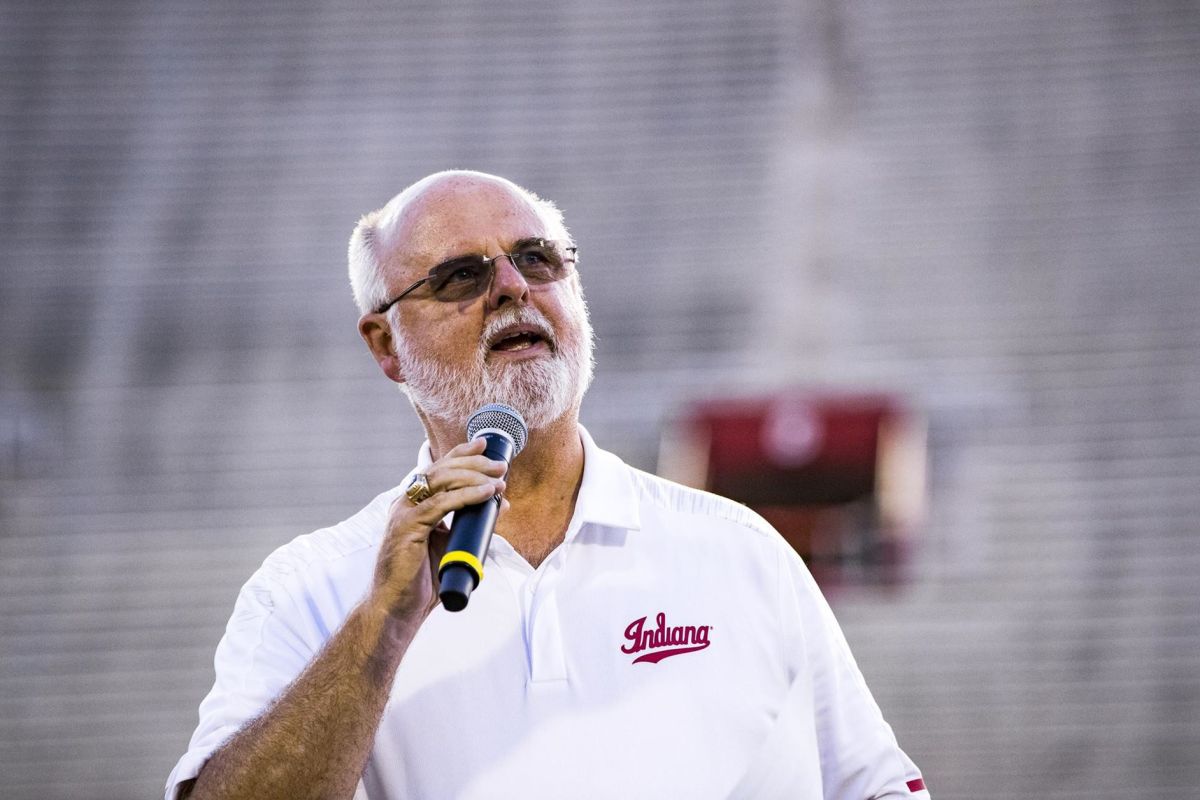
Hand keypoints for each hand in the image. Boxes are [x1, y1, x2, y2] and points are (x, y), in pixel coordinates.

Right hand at [368, 438, 509, 629]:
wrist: (397, 608)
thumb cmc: (420, 581)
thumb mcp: (448, 545)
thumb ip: (466, 525)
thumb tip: (497, 508)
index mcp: (412, 504)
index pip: (437, 469)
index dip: (461, 453)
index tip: (484, 444)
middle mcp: (405, 503)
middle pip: (441, 469)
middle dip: (473, 463)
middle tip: (500, 466)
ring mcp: (403, 514)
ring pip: (441, 481)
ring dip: (474, 477)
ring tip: (499, 480)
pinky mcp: (407, 528)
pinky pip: (441, 504)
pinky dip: (466, 496)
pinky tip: (486, 493)